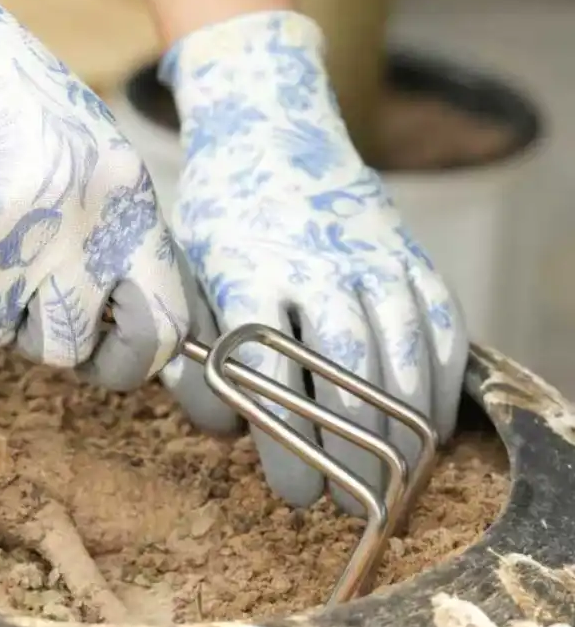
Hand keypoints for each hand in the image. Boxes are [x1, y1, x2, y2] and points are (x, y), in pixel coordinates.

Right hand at [0, 0, 187, 386]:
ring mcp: (6, 241)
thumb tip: (124, 310)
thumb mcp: (84, 147)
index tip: (111, 356)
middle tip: (16, 291)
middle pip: (67, 347)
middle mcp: (74, 226)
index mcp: (122, 197)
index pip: (160, 322)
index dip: (134, 357)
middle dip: (41, 335)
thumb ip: (109, 227)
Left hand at [159, 11, 467, 507]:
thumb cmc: (216, 219)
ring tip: (394, 481)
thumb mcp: (184, 269)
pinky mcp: (406, 249)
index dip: (288, 442)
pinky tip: (431, 428)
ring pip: (400, 354)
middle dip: (351, 450)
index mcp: (243, 269)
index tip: (297, 490)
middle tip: (348, 499)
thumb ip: (195, 347)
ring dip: (401, 430)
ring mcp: (367, 253)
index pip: (267, 372)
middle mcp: (312, 261)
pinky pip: (439, 325)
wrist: (268, 127)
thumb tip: (226, 425)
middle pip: (344, 373)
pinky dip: (441, 383)